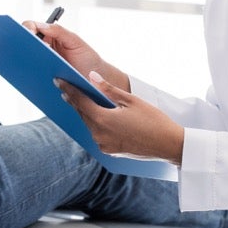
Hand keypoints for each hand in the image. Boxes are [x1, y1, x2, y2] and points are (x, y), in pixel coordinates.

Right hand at [22, 20, 130, 91]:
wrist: (96, 79)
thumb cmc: (87, 57)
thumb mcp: (75, 42)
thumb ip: (59, 31)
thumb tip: (41, 25)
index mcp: (49, 35)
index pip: (32, 27)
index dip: (26, 28)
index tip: (28, 34)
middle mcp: (43, 47)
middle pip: (26, 43)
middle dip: (22, 45)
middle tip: (25, 50)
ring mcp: (42, 62)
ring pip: (27, 60)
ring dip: (25, 62)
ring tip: (29, 64)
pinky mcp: (43, 76)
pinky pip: (32, 74)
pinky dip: (30, 75)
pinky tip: (33, 77)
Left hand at [58, 71, 184, 164]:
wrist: (169, 145)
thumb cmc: (153, 120)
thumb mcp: (131, 100)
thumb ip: (108, 89)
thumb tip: (91, 76)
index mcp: (103, 120)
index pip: (80, 101)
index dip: (68, 89)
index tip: (58, 81)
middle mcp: (99, 135)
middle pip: (83, 113)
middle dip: (75, 101)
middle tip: (66, 88)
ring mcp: (104, 145)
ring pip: (90, 125)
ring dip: (86, 113)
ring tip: (81, 100)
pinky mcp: (110, 151)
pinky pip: (98, 134)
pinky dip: (96, 124)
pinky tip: (98, 116)